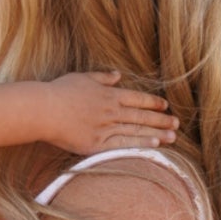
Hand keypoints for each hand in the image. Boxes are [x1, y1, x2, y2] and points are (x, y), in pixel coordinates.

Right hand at [43, 70, 177, 153]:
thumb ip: (102, 78)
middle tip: (177, 123)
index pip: (137, 98)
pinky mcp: (97, 144)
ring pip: (136, 130)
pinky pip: (123, 144)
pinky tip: (154, 144)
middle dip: (161, 119)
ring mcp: (106, 128)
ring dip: (156, 132)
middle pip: (141, 116)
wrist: (43, 110)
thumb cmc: (60, 92)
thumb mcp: (82, 78)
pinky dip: (139, 144)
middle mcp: (111, 111)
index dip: (152, 102)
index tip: (165, 106)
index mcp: (109, 94)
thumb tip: (118, 75)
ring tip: (172, 136)